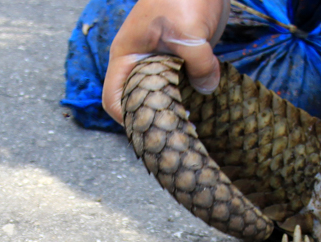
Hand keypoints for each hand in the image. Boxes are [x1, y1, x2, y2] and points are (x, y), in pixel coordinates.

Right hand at [102, 0, 229, 123]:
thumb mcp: (189, 32)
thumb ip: (198, 63)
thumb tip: (206, 89)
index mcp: (127, 55)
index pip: (113, 98)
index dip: (127, 118)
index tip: (153, 128)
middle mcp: (139, 62)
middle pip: (137, 101)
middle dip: (155, 117)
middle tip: (178, 129)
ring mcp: (160, 60)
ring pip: (161, 94)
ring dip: (176, 106)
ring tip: (193, 121)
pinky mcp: (180, 57)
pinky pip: (180, 83)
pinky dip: (190, 93)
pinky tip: (204, 102)